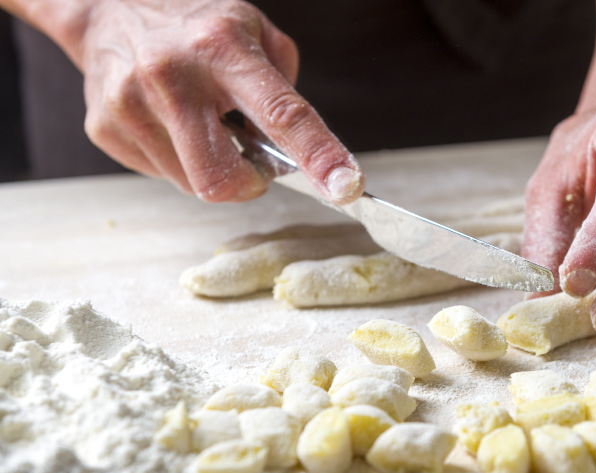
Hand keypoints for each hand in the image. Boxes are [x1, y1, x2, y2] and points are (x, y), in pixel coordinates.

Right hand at [68, 0, 362, 202]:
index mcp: (223, 48)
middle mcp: (173, 75)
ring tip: (199, 123)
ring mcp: (131, 104)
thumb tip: (303, 148)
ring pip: (192, 184)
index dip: (319, 155)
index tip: (347, 187)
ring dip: (210, 167)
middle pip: (222, 179)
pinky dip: (177, 160)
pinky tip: (169, 123)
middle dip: (248, 184)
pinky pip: (161, 175)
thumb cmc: (194, 24)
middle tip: (250, 159)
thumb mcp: (252, 31)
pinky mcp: (105, 128)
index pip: (282, 113)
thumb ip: (285, 87)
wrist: (107, 5)